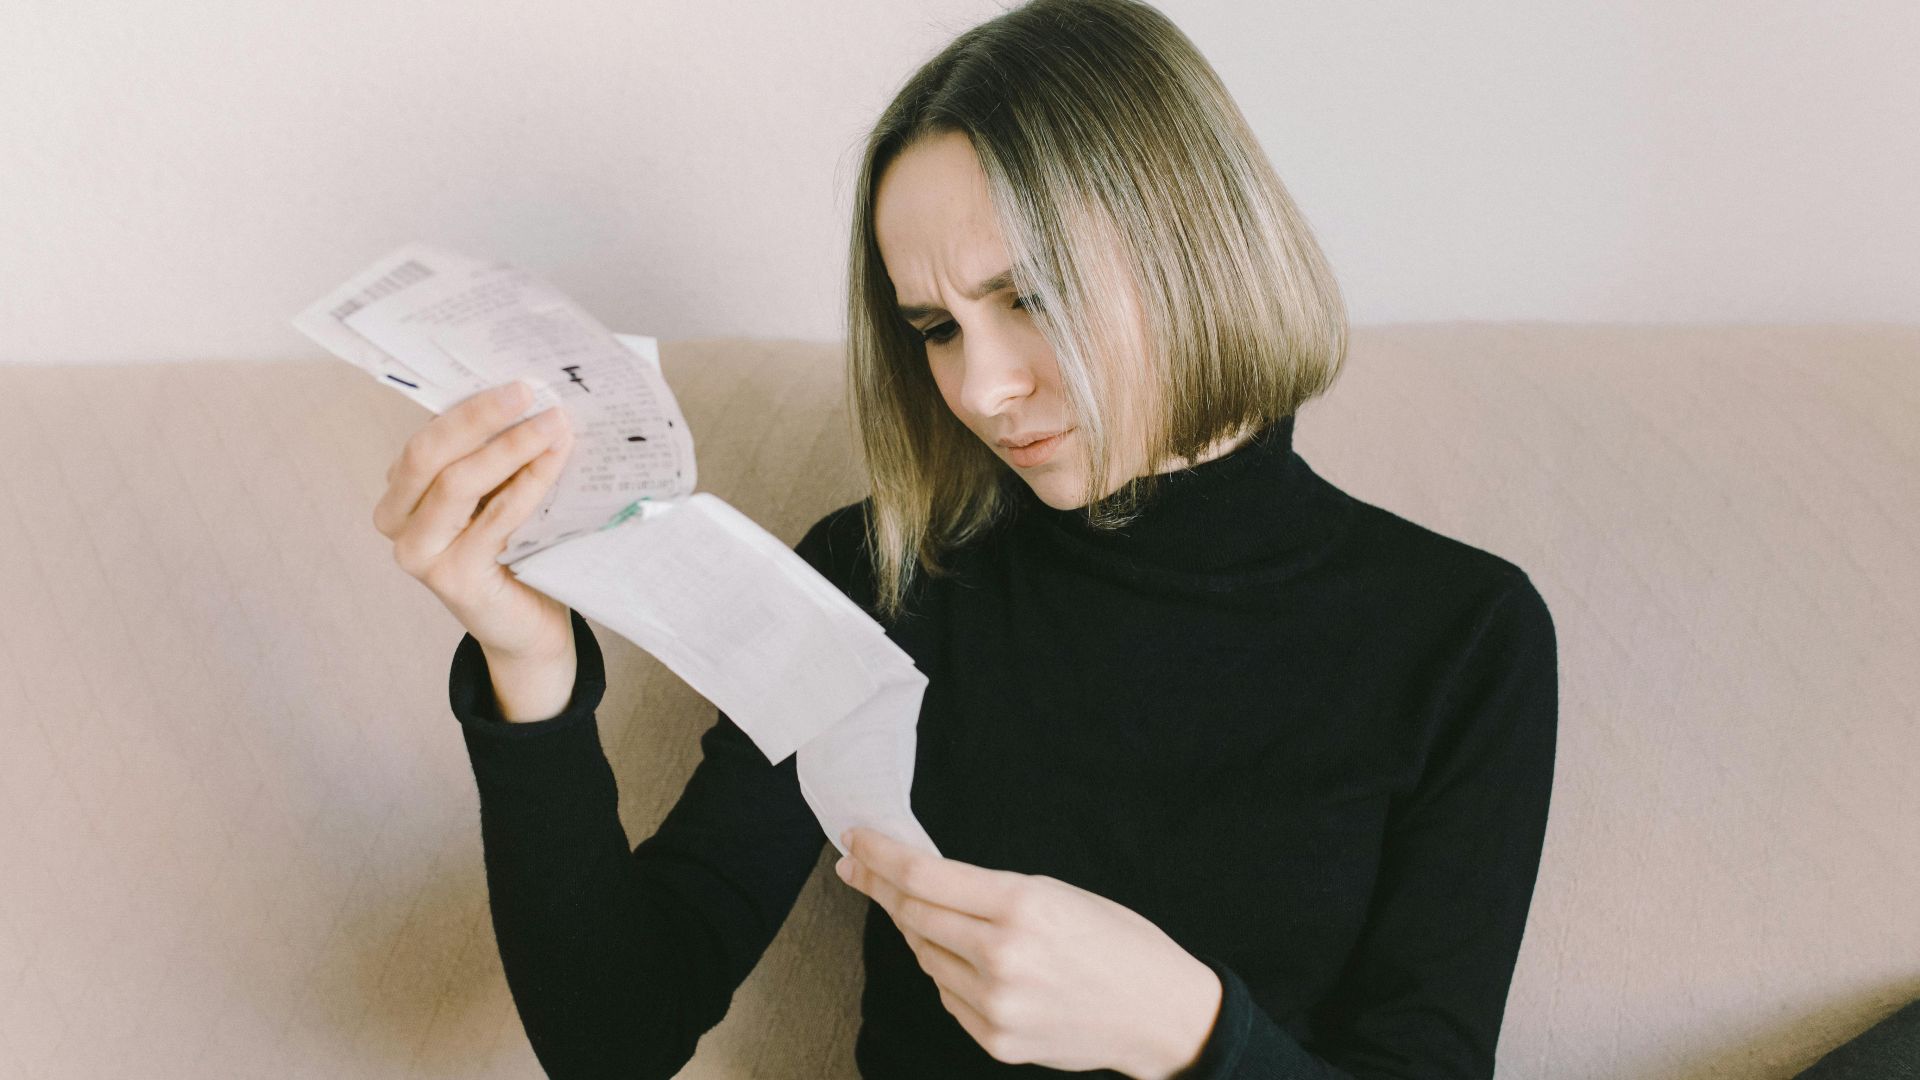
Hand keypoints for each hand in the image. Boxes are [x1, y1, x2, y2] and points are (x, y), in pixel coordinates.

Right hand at [373, 379, 575, 660]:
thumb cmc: (513, 553)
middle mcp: (397, 522)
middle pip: (429, 453)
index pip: (426, 438)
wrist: (527, 625)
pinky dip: (527, 483)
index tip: (513, 380)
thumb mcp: (495, 495)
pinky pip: (494, 517)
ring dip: (512, 446)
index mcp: (401, 493)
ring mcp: (419, 554)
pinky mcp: (453, 577)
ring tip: (553, 423)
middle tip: (527, 391)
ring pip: (458, 482)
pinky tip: (554, 461)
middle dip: (481, 417)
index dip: (468, 406)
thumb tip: (528, 398)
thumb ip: (493, 457)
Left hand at [835, 827, 1222, 1078]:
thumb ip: (988, 891)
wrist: (1158, 1014)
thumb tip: (920, 881)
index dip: (880, 855)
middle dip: (879, 887)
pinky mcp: (996, 1040)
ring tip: (939, 916)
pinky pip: (948, 995)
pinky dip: (948, 972)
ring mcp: (996, 1004)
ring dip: (919, 932)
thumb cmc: (1116, 942)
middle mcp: (1002, 956)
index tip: (855, 841)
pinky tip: (971, 962)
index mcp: (1022, 905)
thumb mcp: (1058, 893)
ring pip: (925, 957)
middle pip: (912, 915)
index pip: (924, 876)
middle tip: (857, 868)